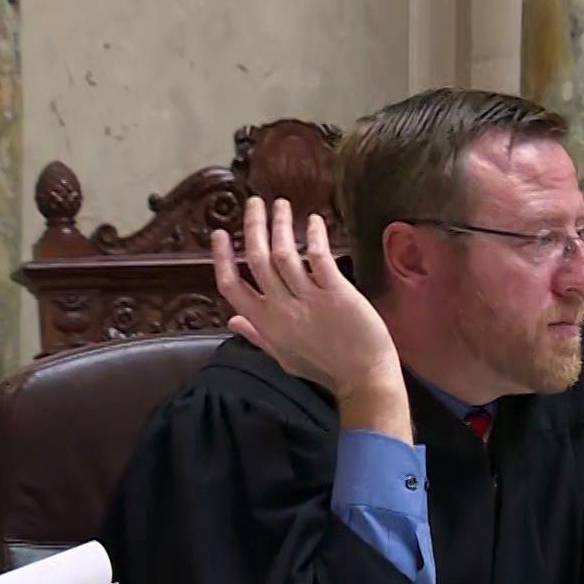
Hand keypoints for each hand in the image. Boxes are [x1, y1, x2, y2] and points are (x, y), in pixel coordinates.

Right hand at [212, 198, 409, 437]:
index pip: (232, 287)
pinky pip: (319, 258)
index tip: (220, 235)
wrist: (364, 380)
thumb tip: (231, 320)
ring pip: (284, 254)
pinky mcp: (336, 294)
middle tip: (253, 203)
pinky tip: (313, 221)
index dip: (222, 259)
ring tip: (280, 204)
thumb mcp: (282, 355)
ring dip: (280, 225)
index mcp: (265, 324)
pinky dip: (314, 236)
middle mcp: (282, 309)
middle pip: (258, 259)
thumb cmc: (324, 368)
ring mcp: (309, 301)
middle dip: (253, 227)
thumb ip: (256, 334)